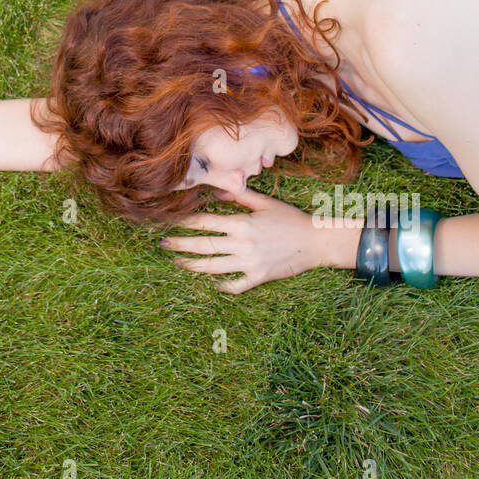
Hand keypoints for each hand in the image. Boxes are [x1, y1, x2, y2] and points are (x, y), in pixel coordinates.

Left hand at [160, 186, 320, 293]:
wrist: (316, 242)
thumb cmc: (290, 218)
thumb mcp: (265, 202)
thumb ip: (239, 196)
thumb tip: (216, 192)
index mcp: (242, 223)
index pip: (205, 222)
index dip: (186, 222)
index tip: (171, 221)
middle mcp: (242, 244)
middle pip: (203, 245)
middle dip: (180, 244)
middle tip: (162, 244)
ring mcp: (249, 263)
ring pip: (213, 267)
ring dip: (193, 265)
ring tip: (177, 262)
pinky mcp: (258, 278)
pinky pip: (235, 286)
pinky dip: (222, 286)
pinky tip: (211, 283)